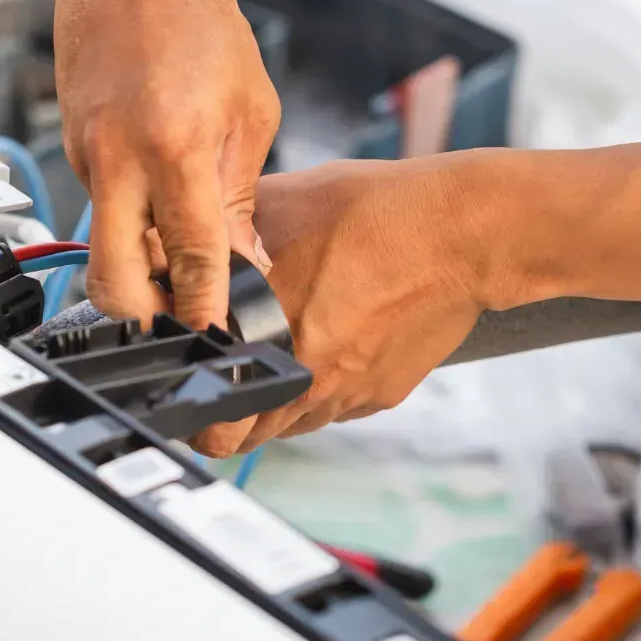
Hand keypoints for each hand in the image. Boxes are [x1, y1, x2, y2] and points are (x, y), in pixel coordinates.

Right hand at [54, 0, 279, 330]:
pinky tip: (159, 197)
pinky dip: (129, 216)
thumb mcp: (250, 109)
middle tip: (180, 326)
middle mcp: (117, 159)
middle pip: (112, 281)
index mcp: (174, 148)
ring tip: (183, 259)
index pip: (190, 258)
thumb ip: (241, 194)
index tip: (219, 343)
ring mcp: (83, 153)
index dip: (205, 311)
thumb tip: (243, 262)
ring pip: (103, 243)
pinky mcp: (69, 144)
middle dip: (143, 319)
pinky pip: (98, 203)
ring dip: (138, 263)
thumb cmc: (200, 19)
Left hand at [192, 158, 492, 455]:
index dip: (195, 405)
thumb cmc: (375, 214)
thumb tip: (179, 239)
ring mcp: (346, 394)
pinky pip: (335, 408)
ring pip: (291, 425)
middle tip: (224, 382)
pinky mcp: (380, 395)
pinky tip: (325, 347)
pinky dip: (321, 390)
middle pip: (247, 435)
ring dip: (274, 405)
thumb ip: (223, 234)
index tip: (192, 389)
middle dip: (229, 416)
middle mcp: (305, 379)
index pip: (212, 414)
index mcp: (267, 338)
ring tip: (275, 359)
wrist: (461, 233)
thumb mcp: (279, 205)